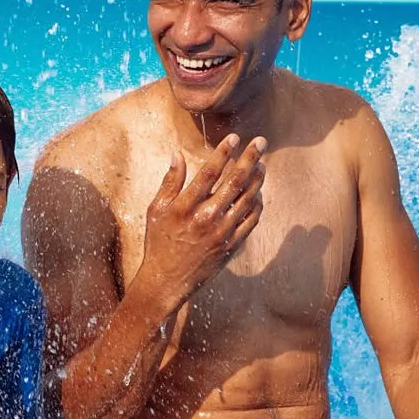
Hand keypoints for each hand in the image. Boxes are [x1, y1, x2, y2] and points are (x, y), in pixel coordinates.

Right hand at [135, 134, 266, 308]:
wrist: (167, 281)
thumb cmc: (159, 242)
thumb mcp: (156, 210)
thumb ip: (169, 182)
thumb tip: (177, 155)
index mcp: (185, 207)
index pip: (208, 173)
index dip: (223, 153)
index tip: (234, 137)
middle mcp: (206, 218)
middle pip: (234, 182)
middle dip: (249, 158)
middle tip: (260, 141)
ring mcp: (222, 233)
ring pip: (247, 200)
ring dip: (257, 179)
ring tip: (262, 164)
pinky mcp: (231, 246)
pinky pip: (250, 221)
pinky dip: (257, 205)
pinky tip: (258, 193)